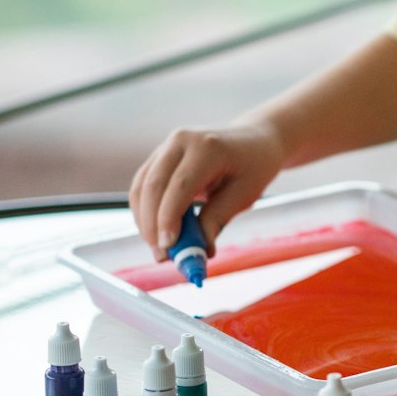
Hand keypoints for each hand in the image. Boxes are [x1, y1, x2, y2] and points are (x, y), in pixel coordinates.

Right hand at [129, 121, 286, 261]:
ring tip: (160, 249)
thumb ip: (218, 219)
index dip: (168, 218)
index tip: (167, 247)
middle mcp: (181, 141)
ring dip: (144, 221)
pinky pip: (142, 186)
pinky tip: (156, 232)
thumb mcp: (245, 194)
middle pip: (153, 185)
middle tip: (161, 255)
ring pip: (141, 187)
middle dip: (151, 224)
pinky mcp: (159, 156)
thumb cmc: (254, 166)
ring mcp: (167, 146)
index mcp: (208, 147)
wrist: (254, 140)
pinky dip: (145, 212)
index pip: (179, 185)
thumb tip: (200, 251)